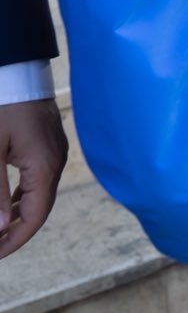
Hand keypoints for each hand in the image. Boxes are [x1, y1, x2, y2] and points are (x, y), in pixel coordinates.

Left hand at [0, 98, 68, 259]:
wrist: (16, 72)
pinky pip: (39, 178)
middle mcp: (56, 163)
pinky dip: (23, 197)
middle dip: (15, 231)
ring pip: (39, 194)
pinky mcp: (49, 143)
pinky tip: (8, 203)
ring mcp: (55, 152)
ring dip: (18, 215)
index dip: (13, 241)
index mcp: (45, 168)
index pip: (34, 218)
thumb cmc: (2, 108)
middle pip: (39, 209)